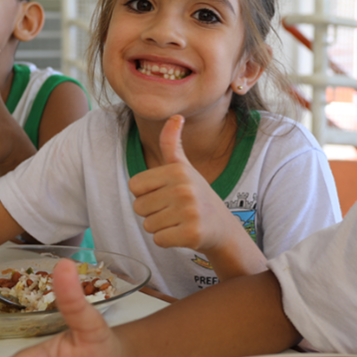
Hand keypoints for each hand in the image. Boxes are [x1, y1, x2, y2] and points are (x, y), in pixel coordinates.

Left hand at [128, 115, 239, 254]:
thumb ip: (172, 144)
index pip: (134, 186)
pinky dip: (168, 240)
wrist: (222, 228)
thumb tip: (175, 116)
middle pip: (138, 207)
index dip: (146, 194)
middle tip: (174, 211)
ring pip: (148, 225)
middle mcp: (184, 188)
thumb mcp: (184, 168)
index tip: (166, 195)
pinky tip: (183, 234)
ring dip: (160, 227)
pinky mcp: (192, 233)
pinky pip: (159, 240)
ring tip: (179, 221)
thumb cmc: (197, 196)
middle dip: (152, 213)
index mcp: (177, 170)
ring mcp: (189, 211)